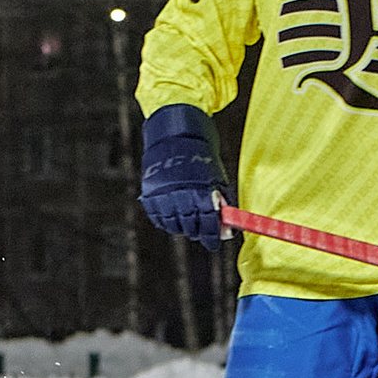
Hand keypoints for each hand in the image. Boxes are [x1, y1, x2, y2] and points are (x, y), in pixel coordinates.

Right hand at [137, 104, 225, 245]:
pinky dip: (167, 222)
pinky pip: (158, 219)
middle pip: (190, 227)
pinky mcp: (150, 195)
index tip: (216, 242)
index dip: (213, 235)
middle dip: (199, 232)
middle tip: (203, 234)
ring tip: (189, 224)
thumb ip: (220, 200)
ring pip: (174, 225)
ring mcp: (163, 196)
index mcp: (199, 190)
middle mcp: (180, 195)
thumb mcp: (215, 176)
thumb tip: (227, 226)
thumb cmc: (200, 156)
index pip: (208, 222)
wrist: (173, 135)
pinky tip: (174, 219)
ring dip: (183, 228)